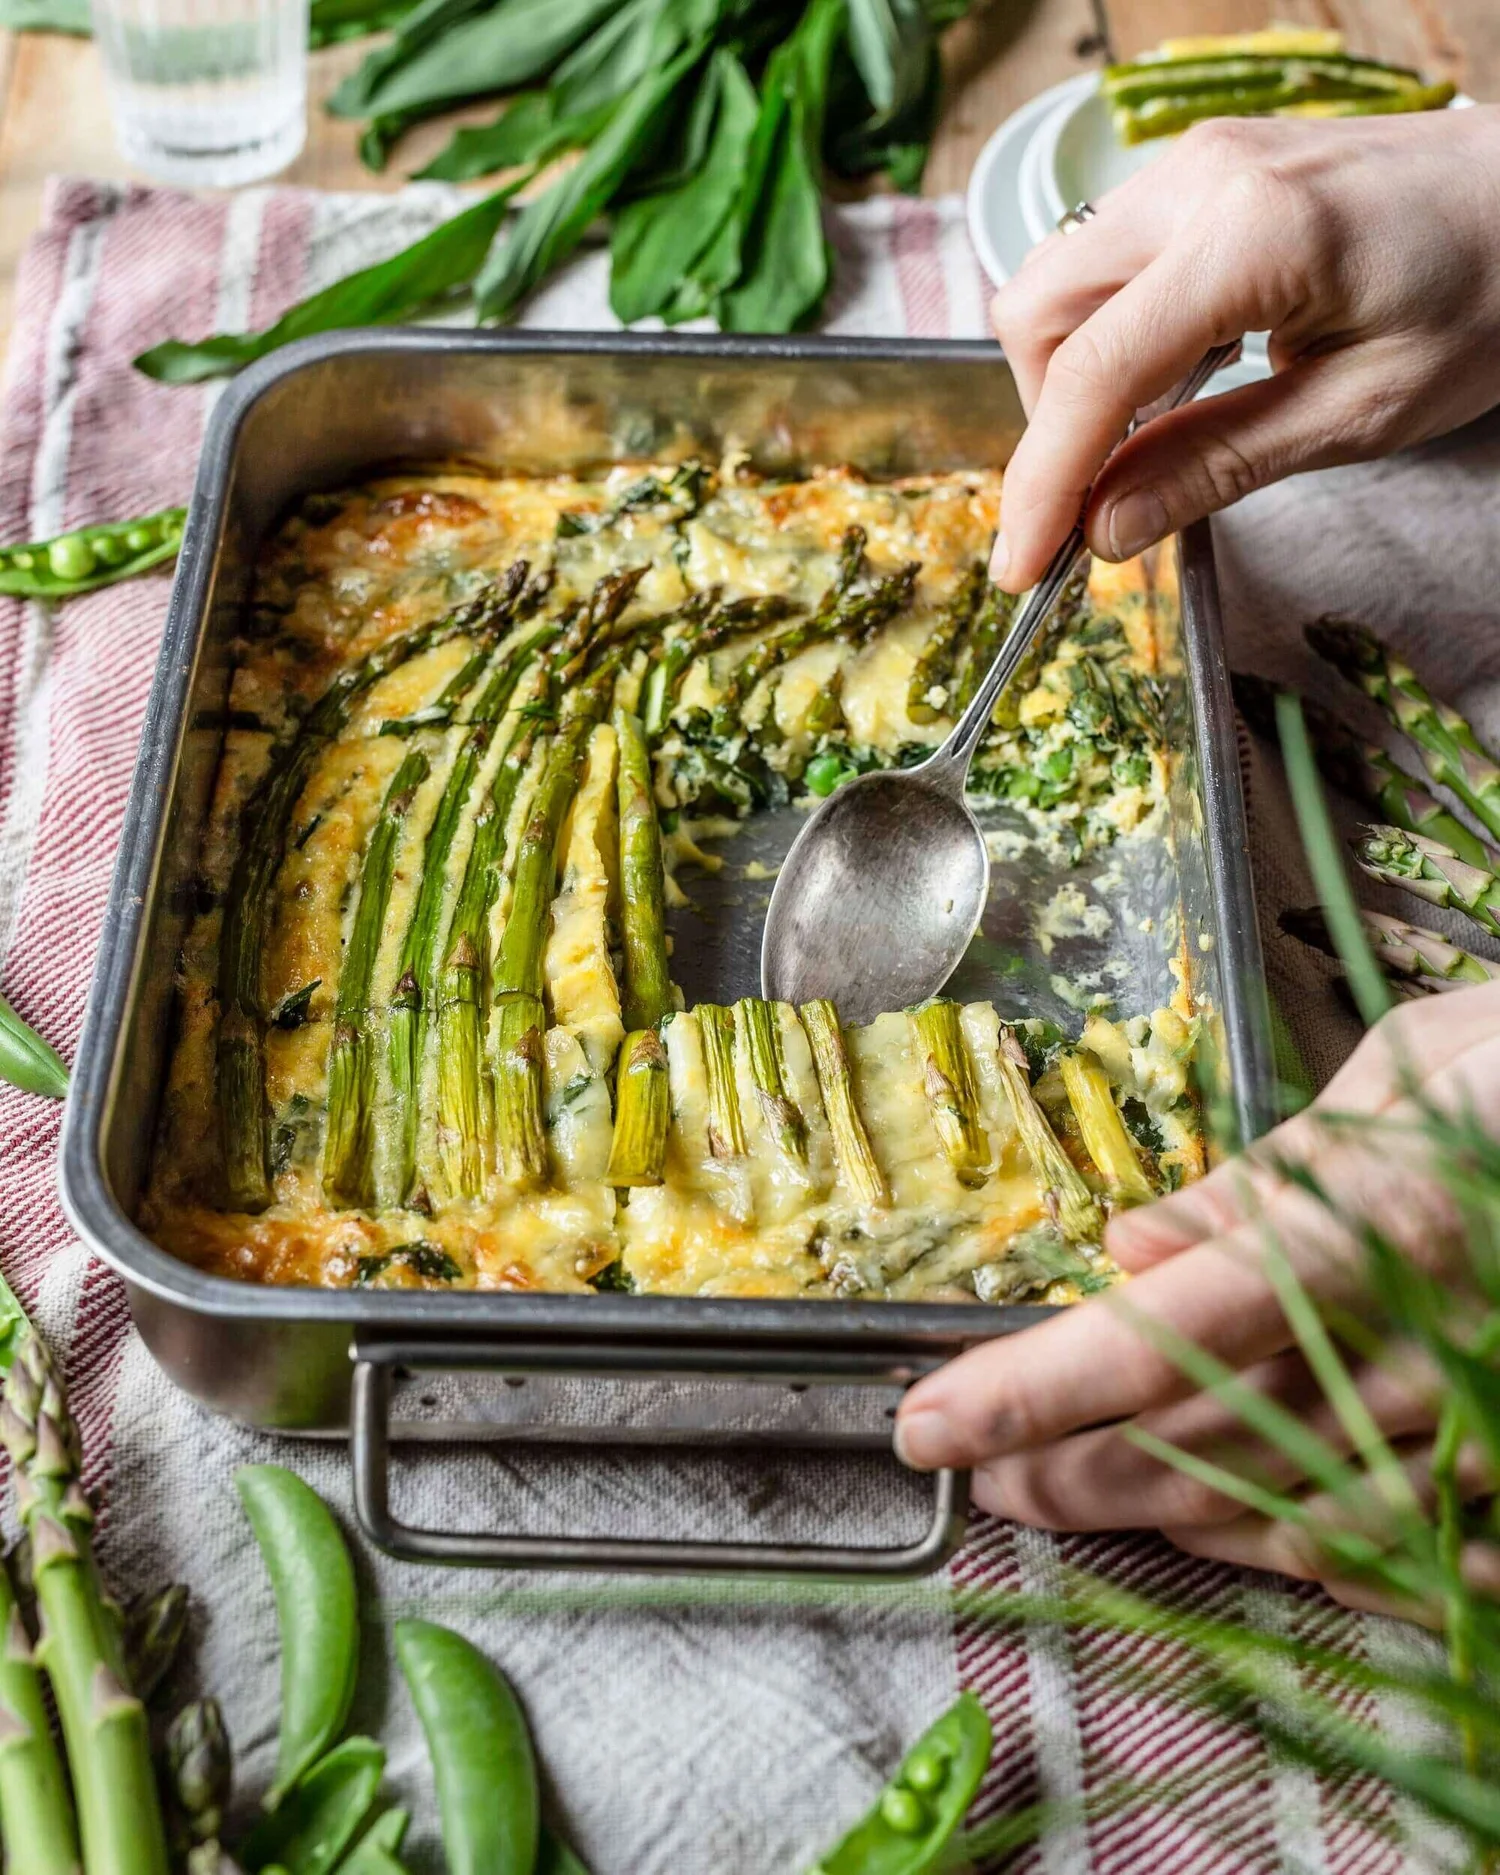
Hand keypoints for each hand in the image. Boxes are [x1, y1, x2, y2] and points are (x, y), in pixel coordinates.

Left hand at [894, 985, 1499, 1607]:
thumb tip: (1135, 1249)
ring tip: (1063, 1491)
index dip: (1025, 1392)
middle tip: (975, 1464)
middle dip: (1061, 1469)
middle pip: (1195, 1449)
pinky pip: (1395, 1548)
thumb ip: (1262, 1179)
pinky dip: (1290, 1544)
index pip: (1152, 1341)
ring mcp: (1485, 1424)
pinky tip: (1228, 1526)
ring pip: (1282, 1518)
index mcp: (1372, 1231)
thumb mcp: (1401, 1073)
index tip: (926, 1423)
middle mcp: (1423, 1347)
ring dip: (1153, 1513)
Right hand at [988, 106, 1499, 590]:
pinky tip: (1169, 380)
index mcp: (1250, 236)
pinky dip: (1106, 336)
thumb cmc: (1488, 292)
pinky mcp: (1199, 172)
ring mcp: (1193, 164)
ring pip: (1056, 282)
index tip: (1022, 566)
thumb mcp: (1361, 410)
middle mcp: (1199, 179)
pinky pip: (1102, 261)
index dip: (1042, 482)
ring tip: (1141, 440)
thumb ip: (1218, 464)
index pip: (1092, 372)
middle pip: (1037, 314)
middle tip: (1098, 499)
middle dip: (1046, 423)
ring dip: (1070, 379)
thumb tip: (1105, 530)